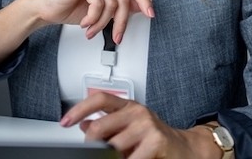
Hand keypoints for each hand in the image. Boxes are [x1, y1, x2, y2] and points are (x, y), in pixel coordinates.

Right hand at [34, 0, 153, 42]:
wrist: (47, 10)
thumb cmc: (72, 8)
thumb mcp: (102, 10)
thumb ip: (120, 6)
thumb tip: (140, 7)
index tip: (151, 14)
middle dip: (120, 23)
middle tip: (116, 37)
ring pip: (111, 4)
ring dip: (101, 24)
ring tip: (92, 30)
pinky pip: (98, 4)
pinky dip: (92, 19)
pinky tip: (84, 23)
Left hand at [60, 93, 221, 158]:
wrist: (186, 149)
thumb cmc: (157, 139)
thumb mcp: (130, 129)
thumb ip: (108, 125)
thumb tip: (84, 124)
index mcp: (129, 106)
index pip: (99, 99)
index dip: (79, 109)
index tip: (65, 121)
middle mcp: (137, 111)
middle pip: (100, 127)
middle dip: (93, 146)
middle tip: (95, 154)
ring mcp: (147, 125)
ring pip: (112, 147)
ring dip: (112, 158)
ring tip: (122, 157)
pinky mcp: (156, 141)